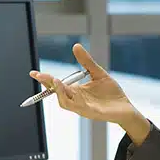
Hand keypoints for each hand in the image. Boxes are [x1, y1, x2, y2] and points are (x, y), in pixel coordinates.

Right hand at [30, 44, 149, 141]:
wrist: (126, 108)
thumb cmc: (111, 93)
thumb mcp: (98, 73)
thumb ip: (86, 61)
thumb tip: (75, 46)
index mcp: (75, 91)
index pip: (56, 85)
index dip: (45, 79)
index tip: (33, 72)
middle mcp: (76, 100)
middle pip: (57, 93)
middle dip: (48, 84)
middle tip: (41, 75)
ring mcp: (83, 108)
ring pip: (65, 103)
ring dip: (59, 92)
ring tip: (55, 81)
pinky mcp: (93, 113)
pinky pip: (81, 108)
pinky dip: (76, 101)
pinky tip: (75, 92)